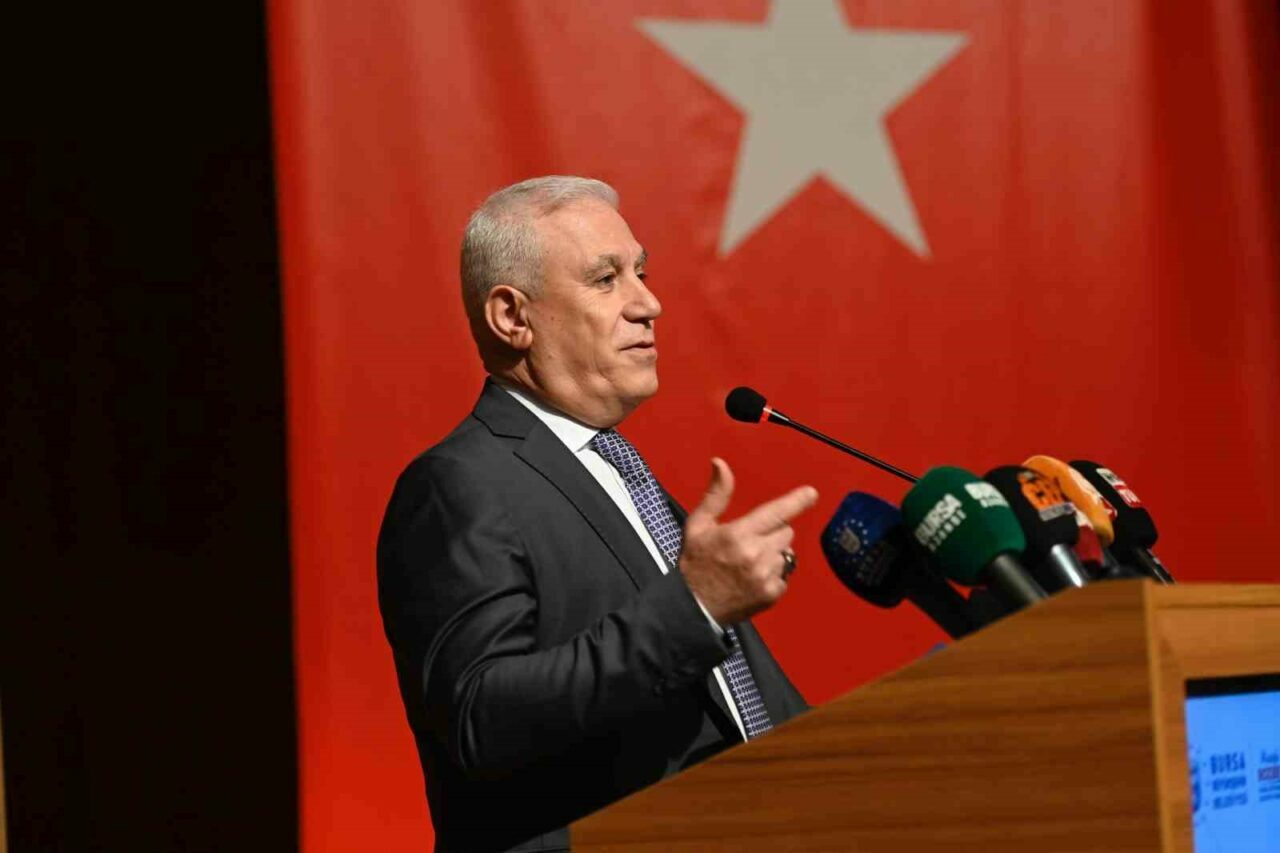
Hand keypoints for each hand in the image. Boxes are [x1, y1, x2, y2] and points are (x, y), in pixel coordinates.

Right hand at [679, 458, 818, 625]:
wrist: (693, 607)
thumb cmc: (695, 563)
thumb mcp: (698, 525)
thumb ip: (716, 494)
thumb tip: (720, 463)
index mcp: (738, 534)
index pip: (776, 512)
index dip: (796, 501)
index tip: (812, 493)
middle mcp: (756, 554)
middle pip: (786, 532)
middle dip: (773, 533)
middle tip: (750, 542)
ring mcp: (766, 576)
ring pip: (787, 553)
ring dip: (774, 554)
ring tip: (749, 563)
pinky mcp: (771, 594)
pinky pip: (785, 575)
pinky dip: (774, 575)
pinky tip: (753, 579)